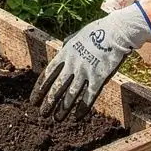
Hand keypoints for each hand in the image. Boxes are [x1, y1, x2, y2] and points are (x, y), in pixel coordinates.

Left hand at [30, 2, 150, 120]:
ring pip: (70, 95)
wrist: (116, 30)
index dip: (40, 89)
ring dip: (63, 108)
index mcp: (65, 53)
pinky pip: (89, 96)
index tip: (34, 100)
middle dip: (48, 102)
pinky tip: (77, 117)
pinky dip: (82, 108)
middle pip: (57, 87)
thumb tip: (62, 46)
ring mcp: (85, 71)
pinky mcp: (99, 77)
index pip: (48, 74)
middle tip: (42, 114)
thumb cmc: (98, 31)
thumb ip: (68, 43)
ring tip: (56, 119)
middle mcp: (72, 64)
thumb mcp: (77, 35)